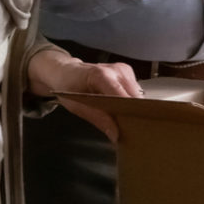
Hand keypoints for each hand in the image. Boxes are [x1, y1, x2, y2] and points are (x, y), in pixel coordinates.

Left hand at [27, 48, 141, 141]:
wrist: (65, 71)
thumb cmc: (68, 86)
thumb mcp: (76, 106)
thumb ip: (97, 118)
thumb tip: (115, 134)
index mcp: (101, 75)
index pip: (123, 97)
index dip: (129, 114)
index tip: (132, 130)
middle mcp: (116, 69)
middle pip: (134, 96)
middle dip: (132, 113)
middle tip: (127, 129)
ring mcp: (123, 69)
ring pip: (137, 95)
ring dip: (133, 108)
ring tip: (122, 118)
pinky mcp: (127, 72)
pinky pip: (134, 91)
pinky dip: (130, 101)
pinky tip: (121, 107)